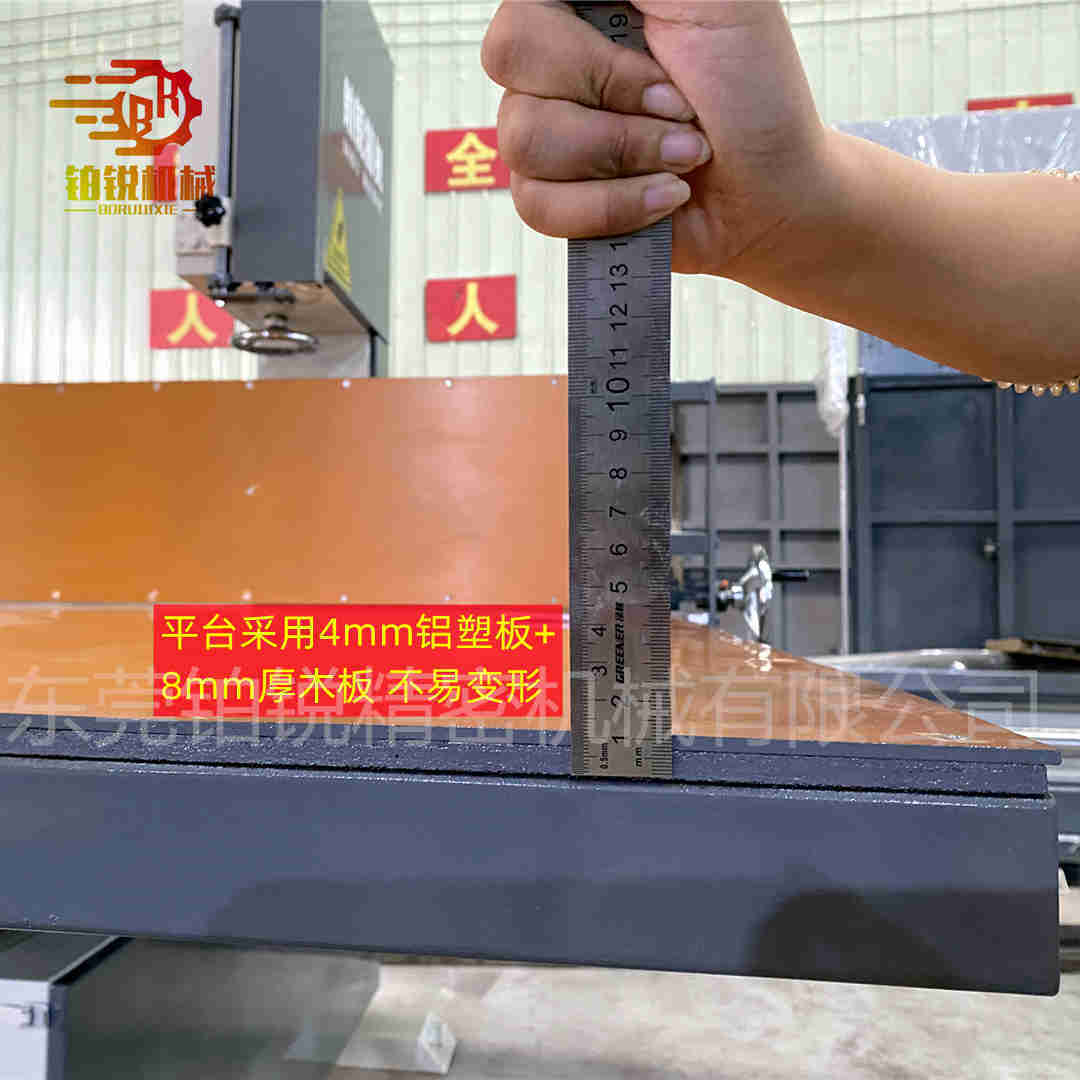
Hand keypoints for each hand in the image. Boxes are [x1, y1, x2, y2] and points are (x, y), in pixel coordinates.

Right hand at [482, 1, 832, 281]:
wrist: (771, 193)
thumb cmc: (754, 93)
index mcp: (585, 1)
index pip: (525, 6)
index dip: (583, 47)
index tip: (655, 56)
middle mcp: (554, 60)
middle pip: (510, 59)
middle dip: (610, 99)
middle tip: (678, 111)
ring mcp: (544, 128)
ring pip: (522, 140)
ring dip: (622, 156)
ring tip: (678, 160)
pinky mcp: (550, 196)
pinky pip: (537, 204)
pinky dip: (612, 206)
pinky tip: (658, 197)